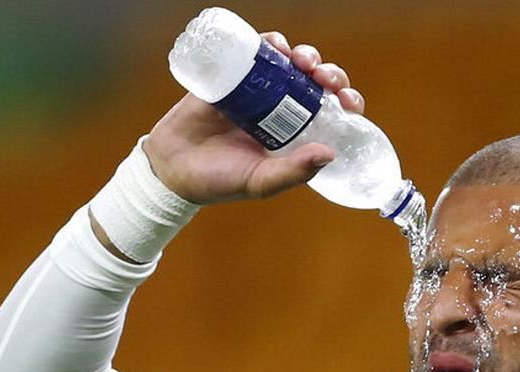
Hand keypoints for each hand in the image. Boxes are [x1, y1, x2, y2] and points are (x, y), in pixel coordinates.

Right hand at [143, 31, 365, 203]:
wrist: (172, 167)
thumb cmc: (219, 180)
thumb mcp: (260, 182)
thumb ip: (293, 172)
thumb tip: (329, 153)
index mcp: (297, 135)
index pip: (333, 113)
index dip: (346, 101)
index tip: (347, 100)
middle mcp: (283, 110)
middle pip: (317, 82)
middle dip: (328, 74)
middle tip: (323, 78)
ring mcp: (258, 91)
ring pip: (291, 62)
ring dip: (303, 54)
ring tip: (299, 60)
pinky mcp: (232, 75)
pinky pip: (256, 51)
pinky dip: (269, 42)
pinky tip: (275, 45)